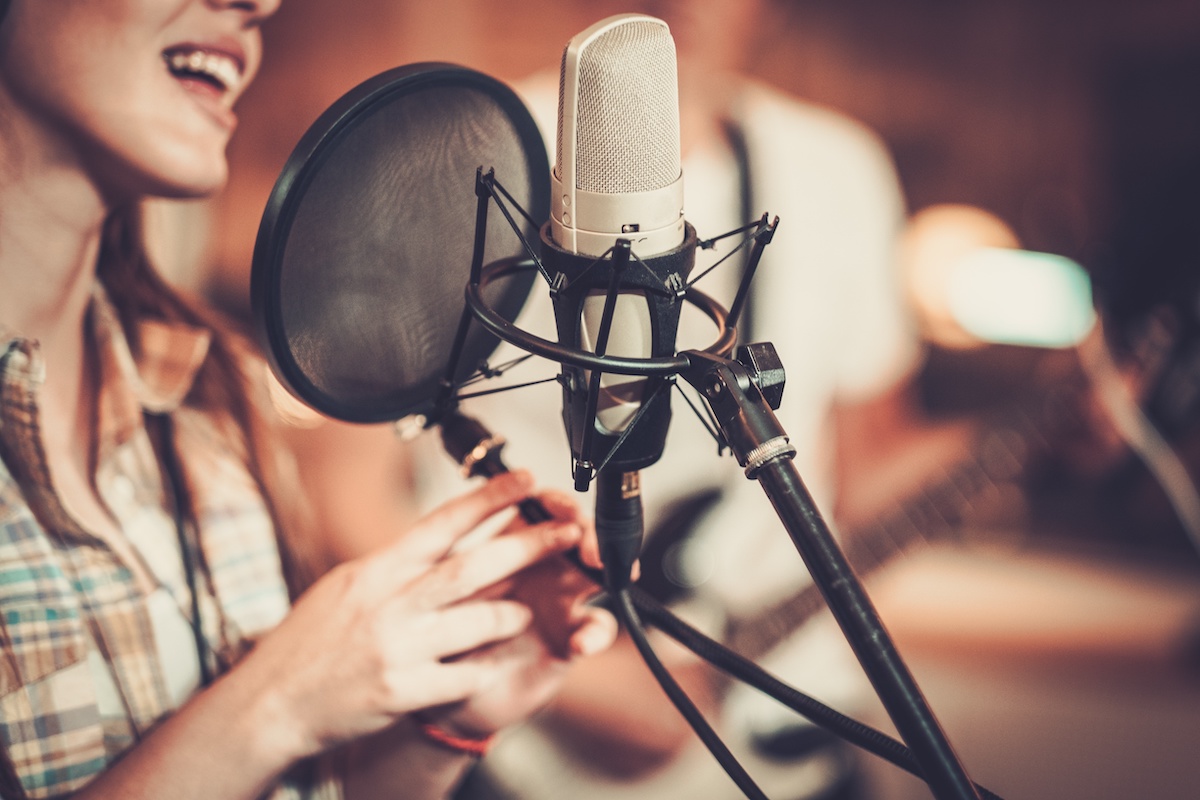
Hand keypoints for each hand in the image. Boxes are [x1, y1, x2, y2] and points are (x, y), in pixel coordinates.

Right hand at [233, 471, 582, 759]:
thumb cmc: (309, 643)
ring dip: (509, 615)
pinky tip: (493, 665)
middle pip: (471, 567)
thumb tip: (440, 541)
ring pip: (476, 622)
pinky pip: (462, 676)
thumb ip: (396, 567)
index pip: (441, 523)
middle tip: (564, 533)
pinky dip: (483, 668)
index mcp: (376, 571)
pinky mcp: (402, 691)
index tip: (525, 480)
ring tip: (526, 610)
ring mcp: (396, 648)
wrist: (270, 703)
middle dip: (525, 546)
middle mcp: (388, 603)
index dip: (487, 498)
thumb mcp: (347, 587)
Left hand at [427, 489, 618, 736]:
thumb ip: (452, 568)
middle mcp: (540, 570)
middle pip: (576, 533)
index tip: (550, 501)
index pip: (540, 509)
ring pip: (596, 572)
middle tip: (581, 536)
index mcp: (510, 548)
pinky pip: (595, 629)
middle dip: (585, 526)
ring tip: (598, 570)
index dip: (550, 500)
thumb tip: (451, 534)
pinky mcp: (570, 640)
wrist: (451, 699)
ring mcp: (559, 604)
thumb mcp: (440, 598)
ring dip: (605, 567)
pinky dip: (594, 633)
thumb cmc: (445, 638)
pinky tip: (581, 642)